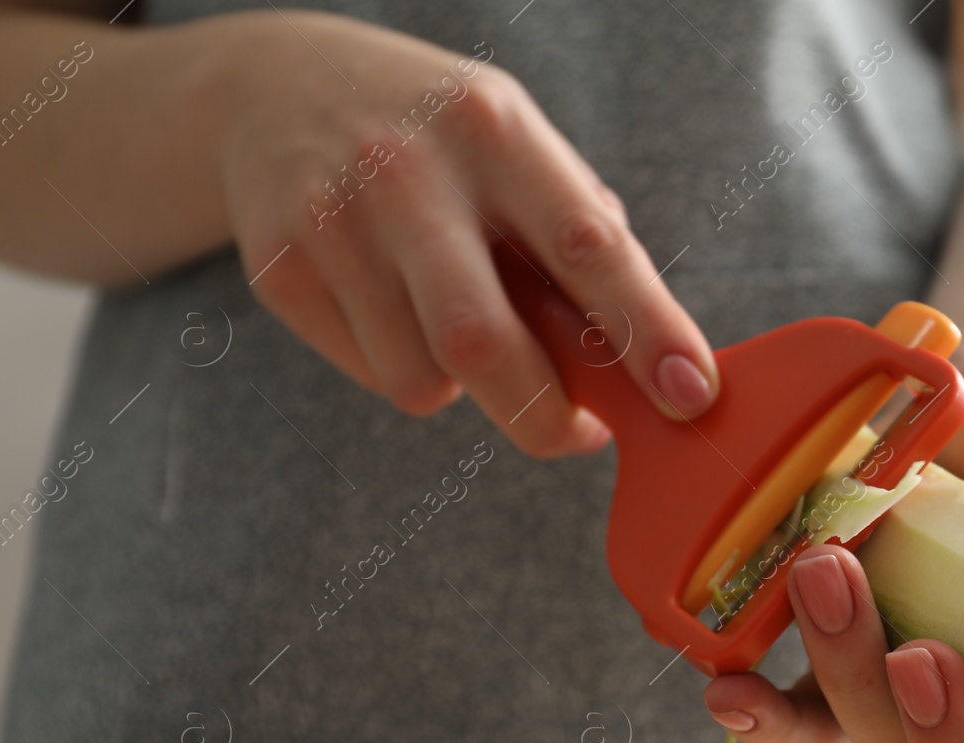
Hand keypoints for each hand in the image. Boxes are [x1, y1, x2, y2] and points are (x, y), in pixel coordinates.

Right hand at [214, 11, 716, 454]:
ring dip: (466, 384)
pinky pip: (376, 376)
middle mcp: (407, 172)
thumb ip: (580, 234)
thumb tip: (645, 357)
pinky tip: (394, 302)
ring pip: (425, 381)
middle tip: (579, 432)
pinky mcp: (279, 270)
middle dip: (545, 416)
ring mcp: (332, 221)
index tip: (690, 392)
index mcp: (496, 130)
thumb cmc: (439, 137)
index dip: (646, 329)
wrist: (273, 88)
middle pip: (483, 342)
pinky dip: (408, 367)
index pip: (587, 247)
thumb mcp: (518, 144)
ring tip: (457, 313)